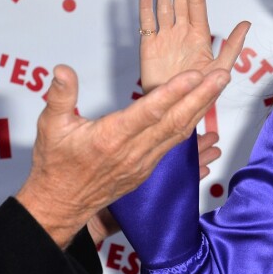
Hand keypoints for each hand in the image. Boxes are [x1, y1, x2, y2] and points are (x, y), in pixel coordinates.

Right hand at [16, 63, 229, 248]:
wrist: (60, 203)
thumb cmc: (56, 164)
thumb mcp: (50, 125)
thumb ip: (60, 95)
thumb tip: (63, 70)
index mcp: (111, 138)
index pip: (149, 111)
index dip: (174, 91)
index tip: (194, 75)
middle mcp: (132, 152)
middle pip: (174, 121)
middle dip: (201, 96)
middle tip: (222, 75)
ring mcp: (142, 163)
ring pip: (178, 134)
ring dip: (200, 110)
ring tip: (216, 89)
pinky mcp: (145, 170)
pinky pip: (173, 148)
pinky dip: (191, 130)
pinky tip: (200, 118)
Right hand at [139, 0, 249, 93]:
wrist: (172, 108)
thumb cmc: (197, 92)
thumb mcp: (220, 70)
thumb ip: (232, 47)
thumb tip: (245, 24)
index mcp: (198, 35)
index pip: (196, 2)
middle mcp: (181, 32)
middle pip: (180, 0)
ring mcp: (164, 37)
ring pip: (163, 6)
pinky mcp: (148, 45)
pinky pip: (146, 21)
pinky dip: (145, 6)